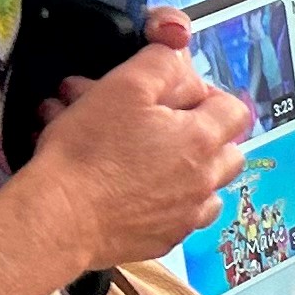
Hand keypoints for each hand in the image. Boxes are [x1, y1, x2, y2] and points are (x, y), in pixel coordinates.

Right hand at [19, 21, 249, 271]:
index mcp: (201, 140)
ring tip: (142, 156)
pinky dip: (160, 199)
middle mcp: (204, 181)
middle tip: (158, 125)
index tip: (178, 96)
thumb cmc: (88, 151)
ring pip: (203, 186)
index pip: (234, 110)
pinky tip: (125, 187)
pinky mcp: (162, 239)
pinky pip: (175, 215)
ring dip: (182, 168)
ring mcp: (186, 215)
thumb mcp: (124, 86)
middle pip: (225, 151)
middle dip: (199, 133)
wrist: (59, 217)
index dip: (209, 96)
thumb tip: (179, 54)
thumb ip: (161, 63)